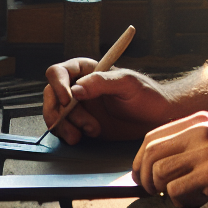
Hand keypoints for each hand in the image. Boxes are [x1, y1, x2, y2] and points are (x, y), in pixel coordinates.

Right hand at [43, 59, 175, 144]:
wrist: (157, 120)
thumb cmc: (146, 95)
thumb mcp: (127, 83)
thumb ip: (101, 82)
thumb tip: (76, 89)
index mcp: (86, 70)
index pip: (59, 72)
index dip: (58, 85)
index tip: (68, 99)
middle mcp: (78, 87)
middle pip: (51, 95)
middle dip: (58, 111)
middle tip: (77, 126)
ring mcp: (78, 107)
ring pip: (55, 114)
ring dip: (66, 126)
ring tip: (90, 132)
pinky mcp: (81, 125)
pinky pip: (63, 128)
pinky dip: (68, 134)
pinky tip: (85, 136)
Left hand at [133, 112, 207, 207]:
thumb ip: (190, 145)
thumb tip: (154, 163)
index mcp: (200, 121)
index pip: (152, 137)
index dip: (141, 161)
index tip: (142, 178)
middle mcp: (201, 131)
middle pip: (151, 154)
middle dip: (145, 178)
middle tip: (153, 193)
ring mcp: (207, 151)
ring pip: (161, 174)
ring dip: (166, 192)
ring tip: (186, 197)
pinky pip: (176, 191)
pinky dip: (182, 203)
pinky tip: (201, 202)